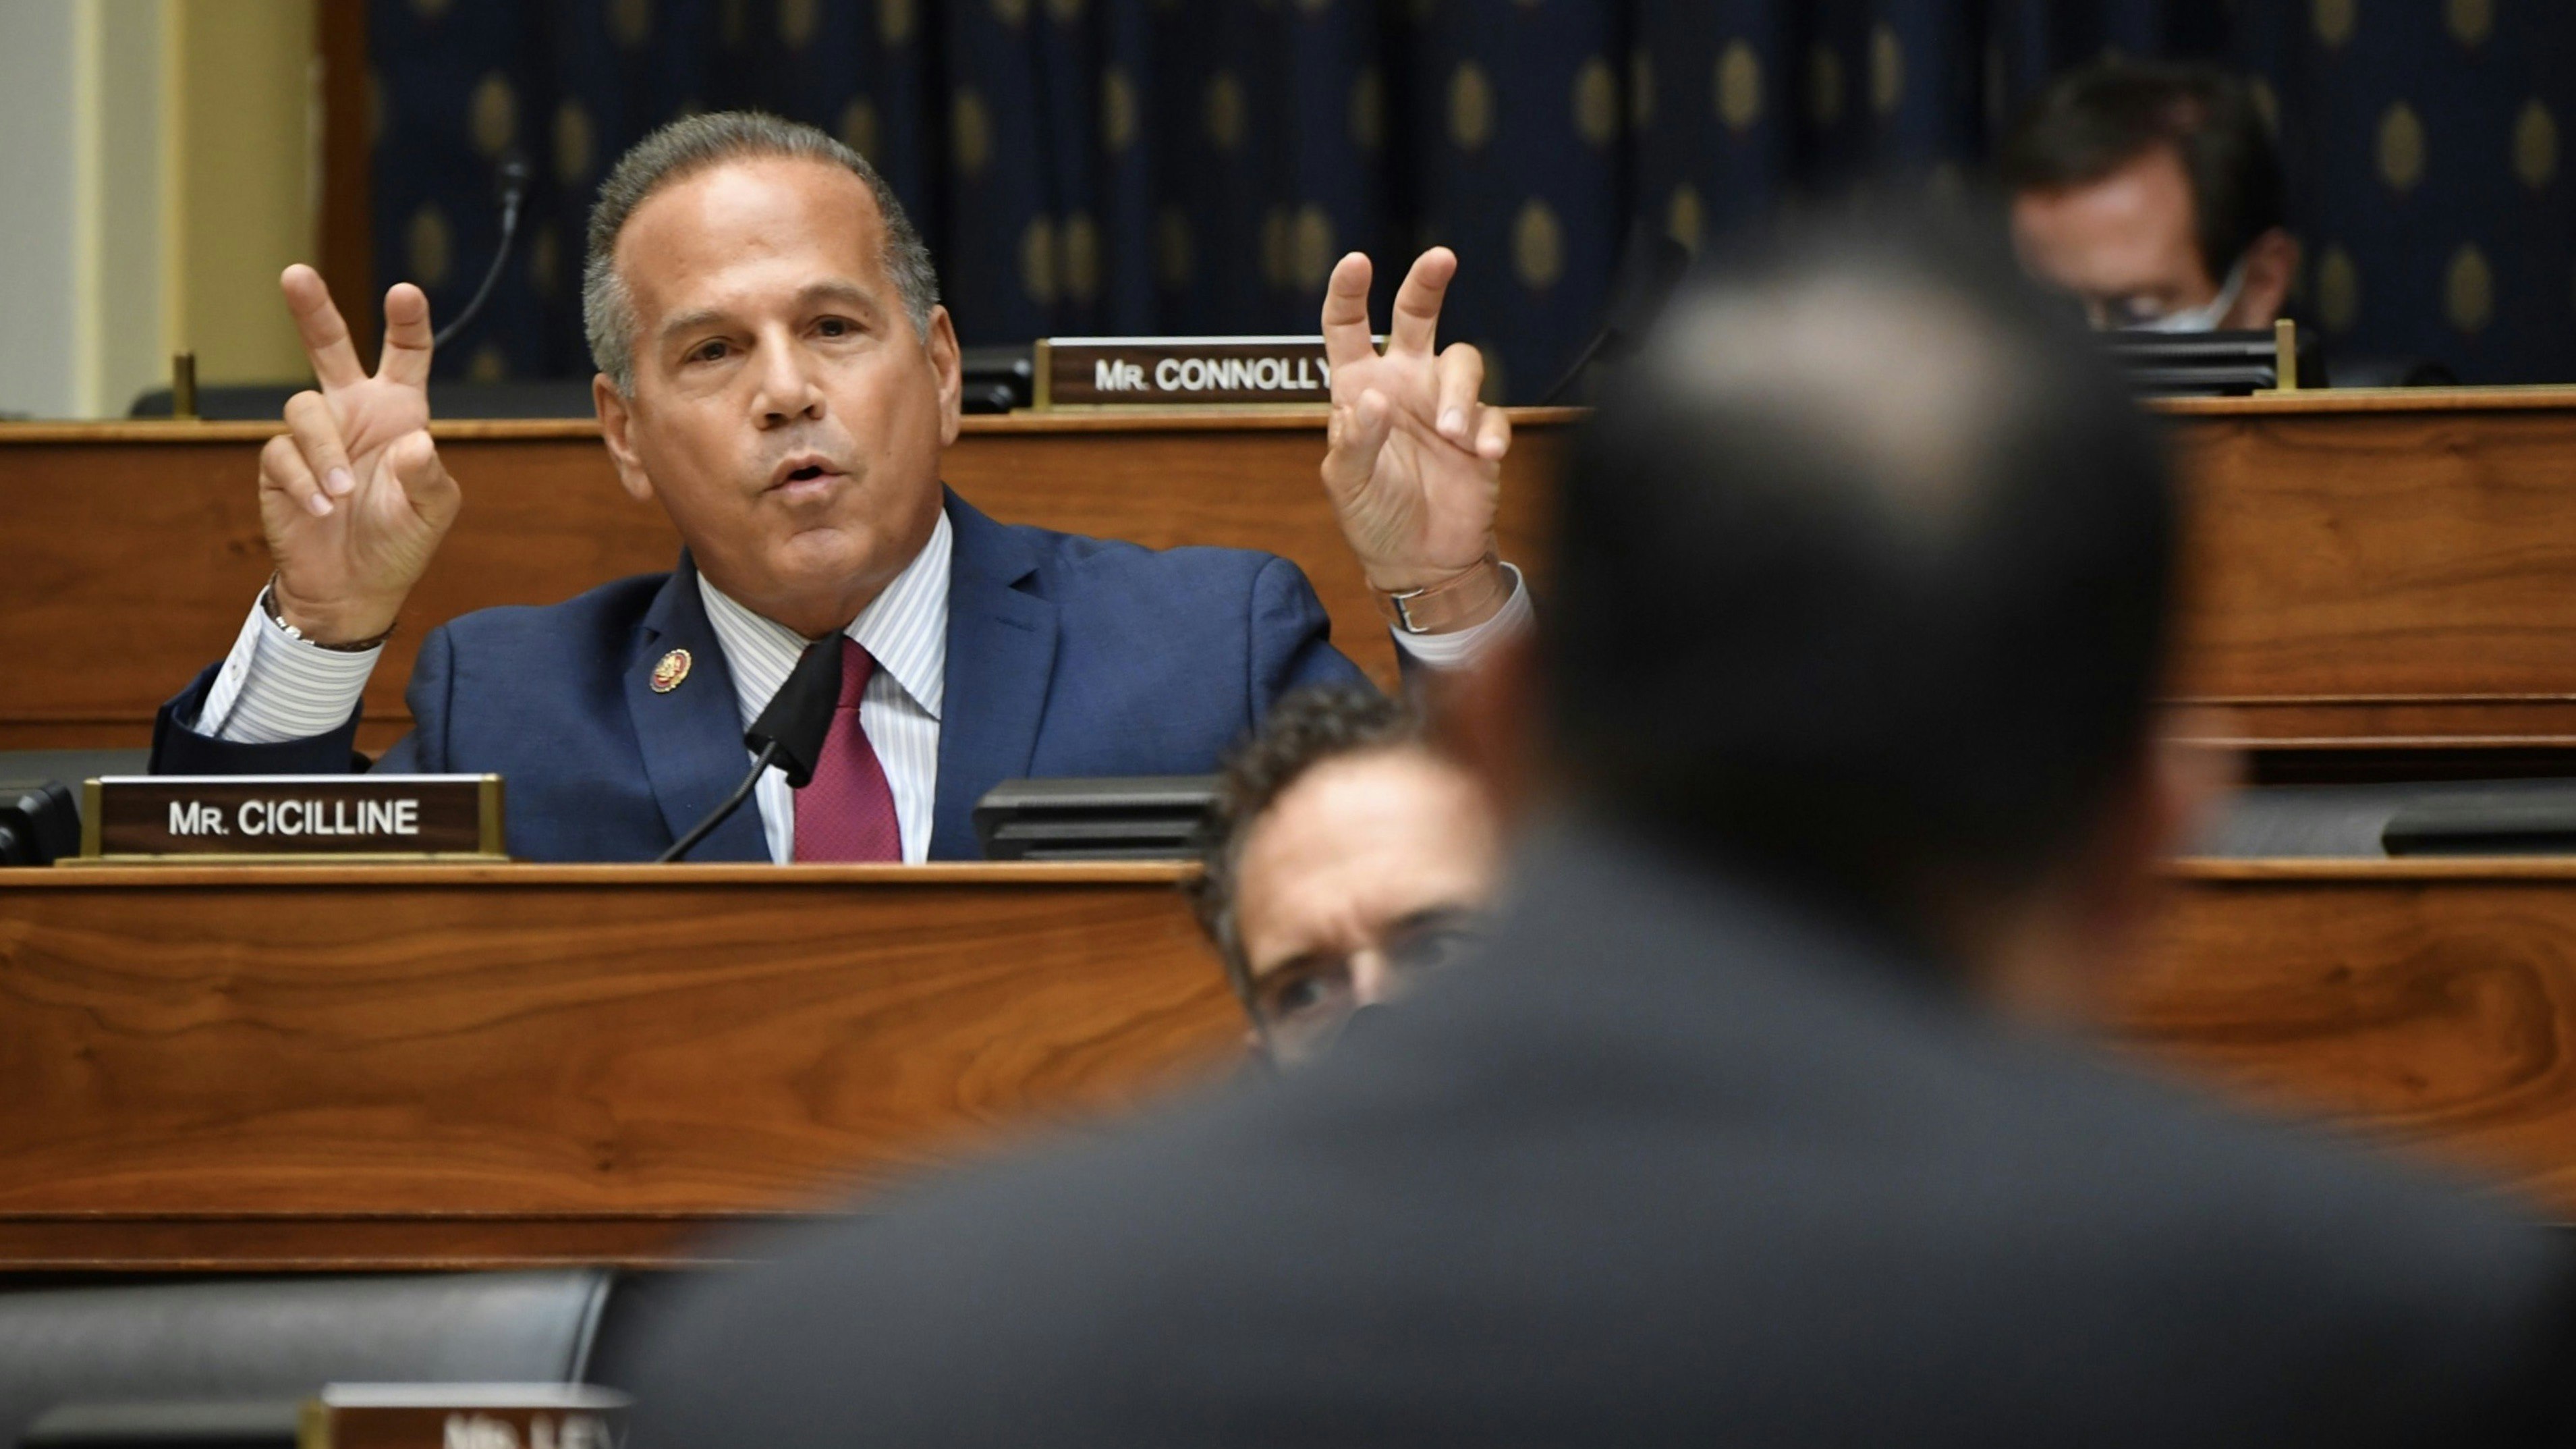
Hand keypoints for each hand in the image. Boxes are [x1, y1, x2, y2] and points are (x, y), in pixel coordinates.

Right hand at [257, 265, 460, 643]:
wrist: (354, 587)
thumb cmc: (400, 540)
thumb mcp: (431, 511)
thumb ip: (427, 476)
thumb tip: (416, 441)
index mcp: (399, 412)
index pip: (405, 356)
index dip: (406, 323)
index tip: (404, 292)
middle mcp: (354, 412)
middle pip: (328, 346)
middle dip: (313, 310)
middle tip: (296, 273)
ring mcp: (315, 436)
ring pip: (303, 410)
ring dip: (324, 453)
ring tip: (340, 496)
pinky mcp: (280, 465)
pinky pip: (281, 455)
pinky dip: (303, 483)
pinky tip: (320, 510)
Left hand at [1319, 247, 1509, 599]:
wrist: (1419, 560)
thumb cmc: (1373, 517)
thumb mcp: (1347, 485)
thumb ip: (1355, 442)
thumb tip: (1371, 398)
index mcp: (1359, 387)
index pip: (1348, 327)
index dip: (1349, 293)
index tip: (1357, 263)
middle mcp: (1404, 383)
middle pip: (1416, 316)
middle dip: (1427, 282)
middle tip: (1441, 258)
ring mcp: (1445, 405)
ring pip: (1464, 361)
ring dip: (1459, 391)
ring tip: (1451, 433)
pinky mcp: (1480, 433)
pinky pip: (1493, 415)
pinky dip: (1489, 431)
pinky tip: (1481, 455)